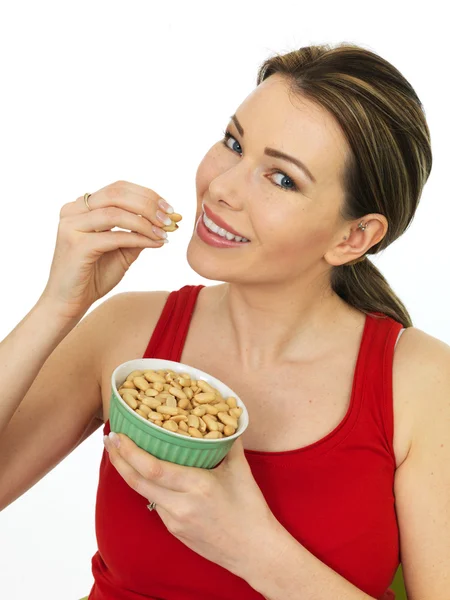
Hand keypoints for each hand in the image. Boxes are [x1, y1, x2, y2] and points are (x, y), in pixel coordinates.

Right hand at [40, 180, 177, 319]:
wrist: (69, 303)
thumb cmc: (94, 276)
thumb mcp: (122, 250)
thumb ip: (138, 233)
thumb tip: (167, 221)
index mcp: (81, 207)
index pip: (118, 188)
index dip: (147, 195)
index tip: (170, 208)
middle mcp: (73, 211)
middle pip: (117, 194)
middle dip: (149, 204)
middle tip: (170, 217)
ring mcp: (72, 227)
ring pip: (116, 213)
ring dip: (146, 221)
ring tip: (165, 232)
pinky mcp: (76, 245)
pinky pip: (115, 236)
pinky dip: (139, 238)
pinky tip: (155, 243)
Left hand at [103, 431, 278, 577]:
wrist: (254, 550)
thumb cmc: (250, 509)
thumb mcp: (241, 470)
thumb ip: (228, 442)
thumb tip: (225, 418)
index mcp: (197, 486)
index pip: (152, 468)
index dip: (130, 452)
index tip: (118, 435)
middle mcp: (180, 505)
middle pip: (137, 481)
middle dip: (118, 458)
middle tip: (109, 438)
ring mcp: (175, 520)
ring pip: (144, 492)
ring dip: (130, 472)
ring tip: (123, 452)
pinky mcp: (174, 530)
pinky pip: (156, 504)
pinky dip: (148, 486)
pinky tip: (148, 474)